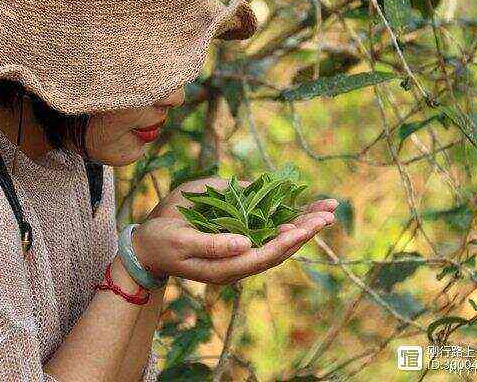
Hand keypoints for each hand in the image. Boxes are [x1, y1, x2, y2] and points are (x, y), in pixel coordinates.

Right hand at [132, 177, 338, 284]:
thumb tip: (246, 244)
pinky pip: (266, 232)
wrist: (147, 245)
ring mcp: (239, 252)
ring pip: (277, 241)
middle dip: (305, 231)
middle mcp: (238, 263)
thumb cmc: (161, 240)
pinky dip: (286, 220)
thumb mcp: (181, 242)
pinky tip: (303, 211)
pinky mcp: (237, 240)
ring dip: (302, 225)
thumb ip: (213, 245)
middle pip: (279, 250)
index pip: (264, 256)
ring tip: (326, 209)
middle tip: (329, 212)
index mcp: (225, 268)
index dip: (286, 241)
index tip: (305, 227)